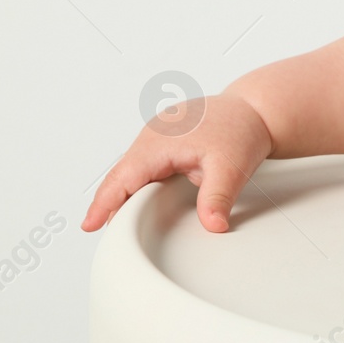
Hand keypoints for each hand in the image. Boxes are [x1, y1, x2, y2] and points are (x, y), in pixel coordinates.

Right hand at [82, 92, 274, 233]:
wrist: (253, 110)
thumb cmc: (241, 130)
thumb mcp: (231, 167)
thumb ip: (218, 198)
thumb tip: (213, 225)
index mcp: (159, 142)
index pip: (123, 177)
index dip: (104, 203)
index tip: (89, 225)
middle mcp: (152, 136)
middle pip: (122, 176)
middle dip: (110, 203)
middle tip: (104, 232)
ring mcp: (155, 136)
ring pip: (131, 170)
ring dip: (124, 193)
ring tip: (117, 221)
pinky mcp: (162, 140)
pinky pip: (142, 164)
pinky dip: (137, 182)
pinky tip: (137, 199)